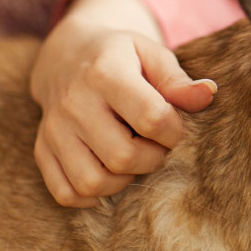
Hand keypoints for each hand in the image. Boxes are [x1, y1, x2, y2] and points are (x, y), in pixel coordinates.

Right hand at [29, 0, 215, 206]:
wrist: (67, 56)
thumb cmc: (122, 57)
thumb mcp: (152, 54)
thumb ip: (178, 79)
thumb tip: (208, 94)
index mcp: (105, 73)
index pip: (151, 118)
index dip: (174, 131)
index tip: (176, 127)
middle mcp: (74, 103)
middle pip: (122, 156)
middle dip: (153, 159)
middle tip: (158, 146)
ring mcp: (54, 130)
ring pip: (92, 181)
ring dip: (124, 181)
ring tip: (135, 159)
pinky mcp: (43, 149)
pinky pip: (65, 192)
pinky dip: (90, 196)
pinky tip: (109, 176)